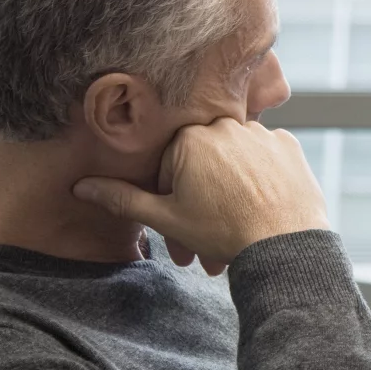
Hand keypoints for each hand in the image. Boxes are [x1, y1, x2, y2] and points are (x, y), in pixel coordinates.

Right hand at [73, 118, 329, 272]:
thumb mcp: (166, 218)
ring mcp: (262, 133)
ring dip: (230, 190)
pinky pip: (266, 159)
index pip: (169, 166)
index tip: (180, 227)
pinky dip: (260, 180)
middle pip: (204, 164)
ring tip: (235, 227)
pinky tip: (261, 206)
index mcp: (191, 138)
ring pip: (235, 161)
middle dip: (201, 201)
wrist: (284, 243)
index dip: (171, 201)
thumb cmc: (224, 232)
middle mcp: (227, 126)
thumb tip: (82, 186)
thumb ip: (123, 198)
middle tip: (207, 238)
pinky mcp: (289, 146)